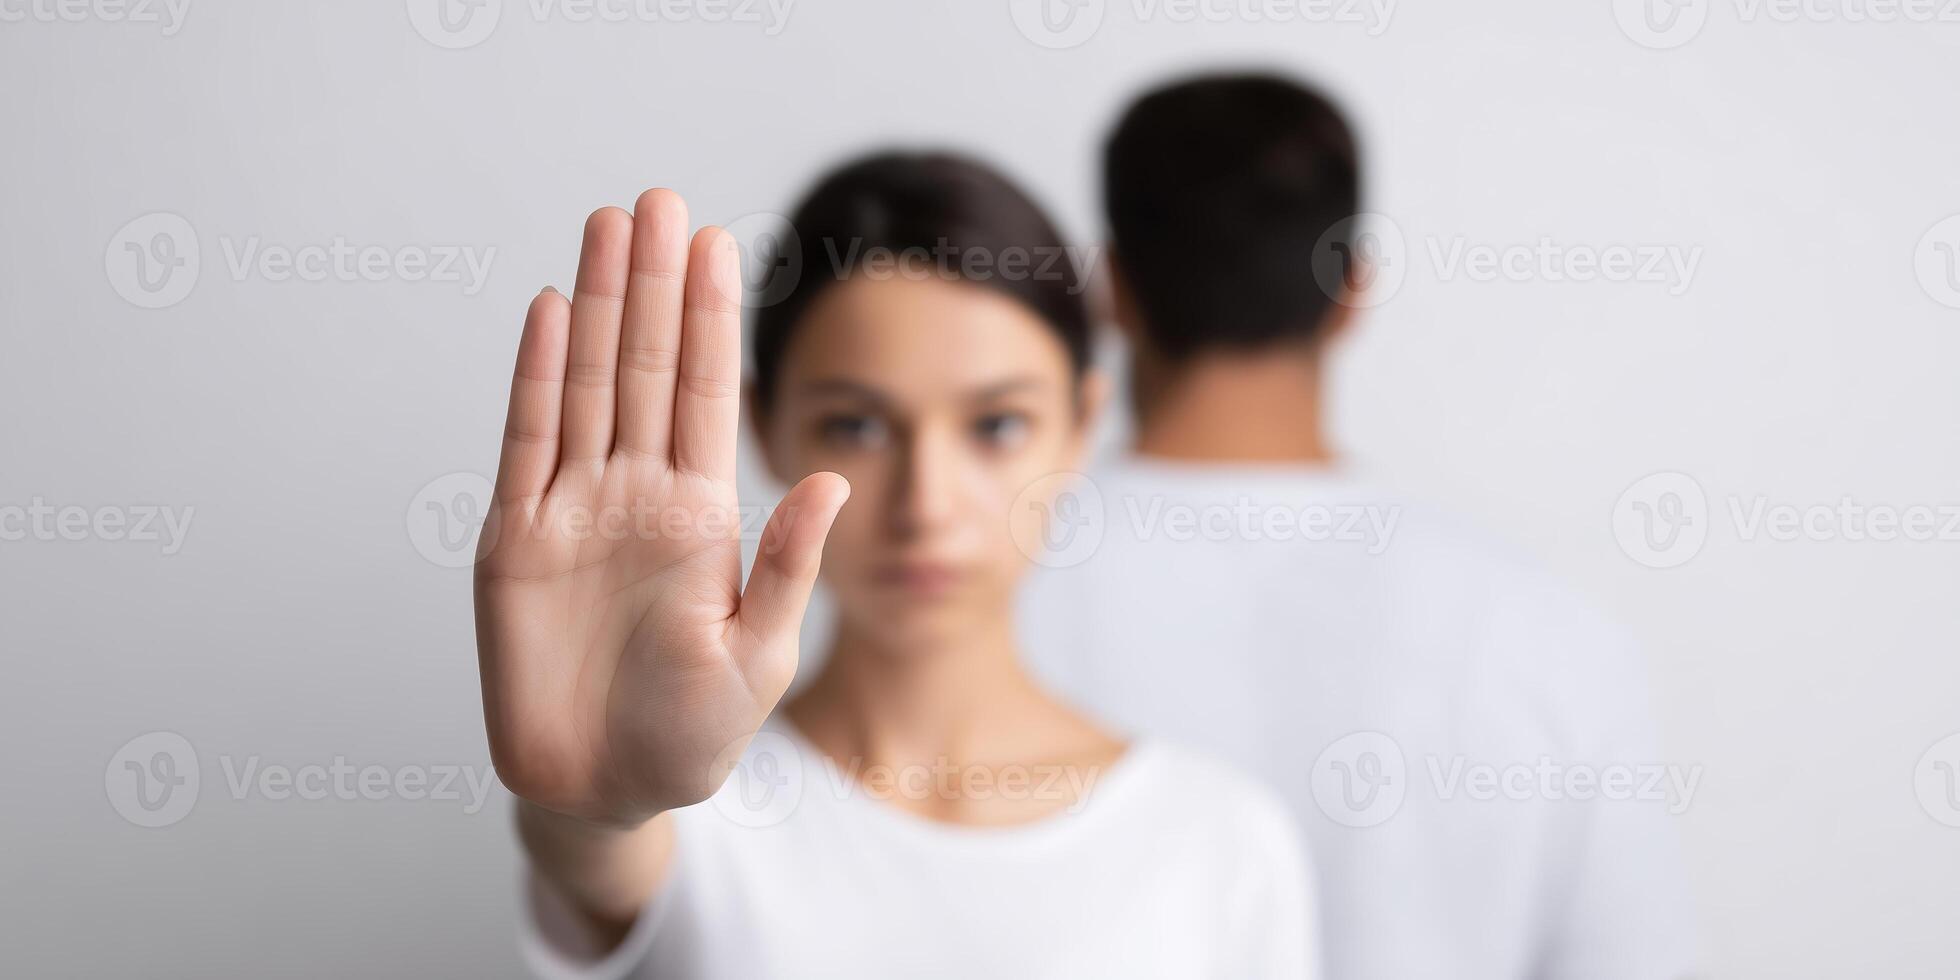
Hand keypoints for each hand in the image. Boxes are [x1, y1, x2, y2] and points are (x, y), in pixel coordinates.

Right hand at [474, 190, 846, 825]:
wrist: (601, 789)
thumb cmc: (690, 734)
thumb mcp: (756, 655)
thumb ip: (786, 565)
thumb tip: (828, 479)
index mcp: (700, 515)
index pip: (705, 395)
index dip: (708, 319)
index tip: (718, 243)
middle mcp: (636, 495)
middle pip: (644, 367)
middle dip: (652, 284)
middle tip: (659, 199)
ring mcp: (573, 510)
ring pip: (585, 385)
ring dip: (594, 305)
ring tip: (606, 226)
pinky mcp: (513, 540)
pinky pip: (524, 442)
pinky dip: (534, 376)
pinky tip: (546, 309)